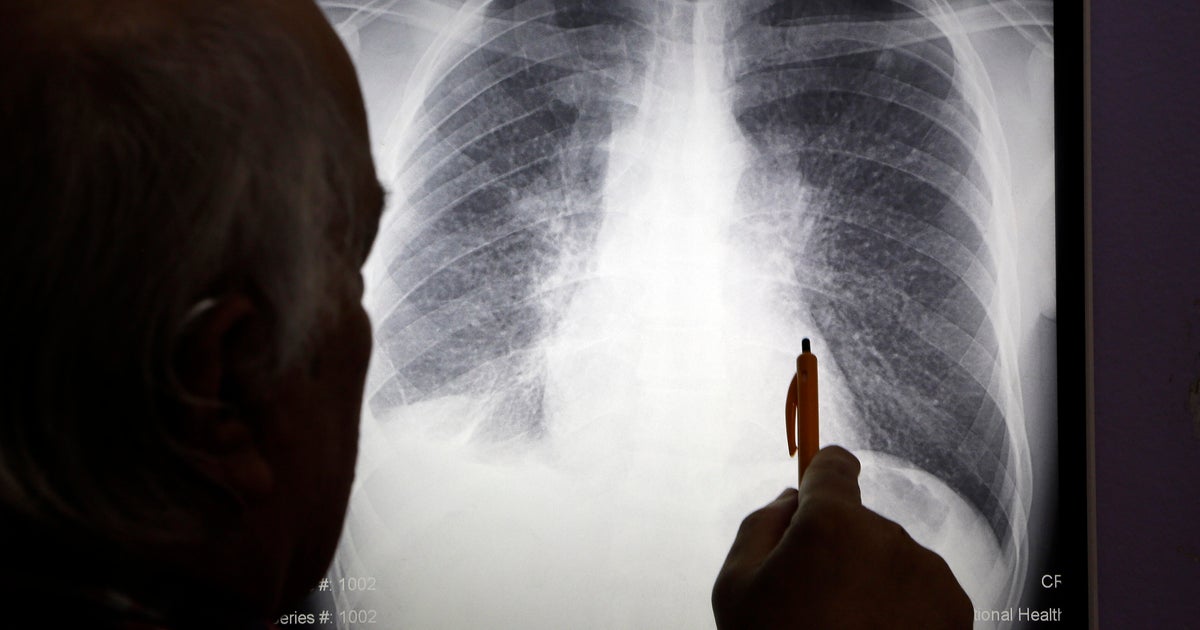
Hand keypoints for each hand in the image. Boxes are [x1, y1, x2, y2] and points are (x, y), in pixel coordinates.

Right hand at [712, 446, 971, 628]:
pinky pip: (919, 588)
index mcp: (831, 523)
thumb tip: (791, 501)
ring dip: (872, 579)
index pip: (834, 466)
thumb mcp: (735, 588)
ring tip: (846, 627)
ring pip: (890, 556)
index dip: (820, 477)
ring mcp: (926, 573)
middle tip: (813, 601)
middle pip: (857, 522)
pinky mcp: (954, 608)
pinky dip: (901, 606)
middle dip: (837, 548)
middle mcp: (888, 537)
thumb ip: (760, 526)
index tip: (817, 490)